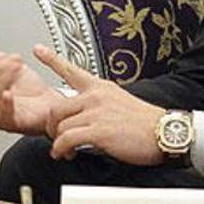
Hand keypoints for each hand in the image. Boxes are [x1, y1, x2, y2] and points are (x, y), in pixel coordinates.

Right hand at [0, 35, 61, 133]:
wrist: (50, 103)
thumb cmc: (29, 91)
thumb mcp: (5, 66)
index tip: (0, 55)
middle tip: (13, 60)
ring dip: (5, 79)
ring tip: (18, 68)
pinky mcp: (11, 125)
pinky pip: (1, 116)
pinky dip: (5, 103)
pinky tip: (11, 92)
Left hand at [35, 44, 166, 164]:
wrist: (165, 132)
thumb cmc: (145, 122)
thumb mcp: (119, 101)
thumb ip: (98, 103)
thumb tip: (83, 115)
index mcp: (100, 87)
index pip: (72, 70)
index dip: (52, 59)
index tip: (38, 49)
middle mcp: (95, 96)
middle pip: (56, 107)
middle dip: (51, 125)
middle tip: (55, 136)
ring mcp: (96, 112)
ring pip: (60, 125)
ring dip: (57, 141)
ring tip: (63, 150)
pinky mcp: (98, 130)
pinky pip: (67, 139)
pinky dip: (61, 149)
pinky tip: (64, 153)